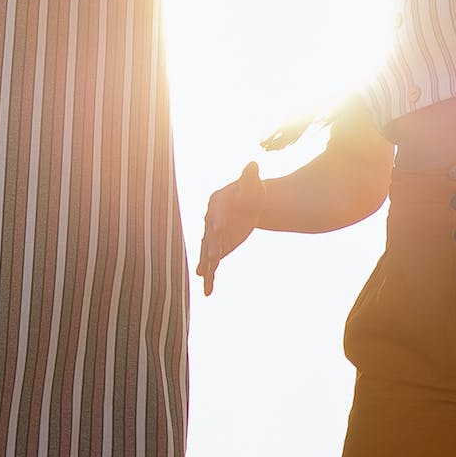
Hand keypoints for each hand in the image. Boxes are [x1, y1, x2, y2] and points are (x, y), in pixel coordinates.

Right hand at [197, 161, 264, 295]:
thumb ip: (250, 176)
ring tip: (202, 275)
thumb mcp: (252, 184)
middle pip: (210, 235)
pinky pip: (212, 264)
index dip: (217, 221)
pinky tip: (207, 292)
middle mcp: (211, 221)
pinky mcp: (217, 248)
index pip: (216, 213)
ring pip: (207, 252)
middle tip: (212, 257)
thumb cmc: (250, 191)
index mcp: (217, 204)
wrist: (247, 204)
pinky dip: (209, 277)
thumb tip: (253, 165)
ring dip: (206, 263)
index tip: (218, 229)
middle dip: (211, 245)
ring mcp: (213, 236)